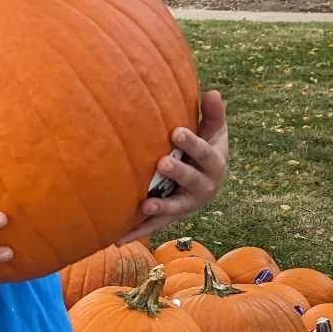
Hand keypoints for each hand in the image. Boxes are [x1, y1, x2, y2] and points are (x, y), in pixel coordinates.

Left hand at [114, 91, 228, 242]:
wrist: (205, 177)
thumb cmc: (205, 145)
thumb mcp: (212, 130)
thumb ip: (212, 114)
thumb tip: (213, 92)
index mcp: (214, 164)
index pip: (205, 153)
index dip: (192, 144)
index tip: (176, 132)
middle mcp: (203, 187)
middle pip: (193, 181)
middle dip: (179, 173)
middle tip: (162, 163)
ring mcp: (186, 204)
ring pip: (175, 208)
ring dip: (161, 209)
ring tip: (145, 206)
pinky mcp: (170, 217)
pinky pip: (154, 226)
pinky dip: (138, 232)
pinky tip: (117, 239)